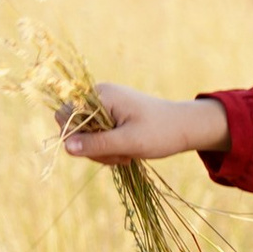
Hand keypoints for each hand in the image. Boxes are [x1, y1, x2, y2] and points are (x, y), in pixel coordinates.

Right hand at [63, 84, 229, 163]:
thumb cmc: (162, 132)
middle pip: (74, 128)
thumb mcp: (130, 142)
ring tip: (127, 155)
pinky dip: (108, 148)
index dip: (75, 136)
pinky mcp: (110, 117)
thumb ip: (98, 144)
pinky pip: (96, 137)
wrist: (187, 127)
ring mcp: (104, 107)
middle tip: (120, 156)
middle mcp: (98, 97)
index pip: (65, 115)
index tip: (100, 148)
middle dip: (93, 147)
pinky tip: (126, 153)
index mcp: (101, 95)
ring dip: (102, 151)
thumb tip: (66, 147)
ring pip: (85, 136)